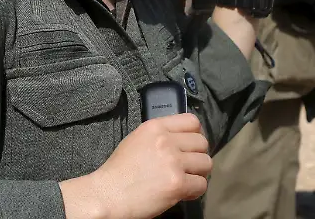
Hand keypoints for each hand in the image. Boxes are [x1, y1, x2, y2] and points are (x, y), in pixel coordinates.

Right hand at [59, 113, 210, 218]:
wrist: (108, 194)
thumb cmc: (119, 171)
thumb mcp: (136, 140)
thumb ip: (160, 136)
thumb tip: (182, 141)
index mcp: (154, 127)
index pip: (192, 121)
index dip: (195, 134)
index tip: (190, 146)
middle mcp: (166, 141)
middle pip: (202, 142)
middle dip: (197, 155)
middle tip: (187, 167)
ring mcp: (173, 161)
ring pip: (206, 163)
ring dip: (198, 173)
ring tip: (184, 180)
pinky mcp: (177, 183)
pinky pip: (201, 184)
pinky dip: (194, 191)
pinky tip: (181, 192)